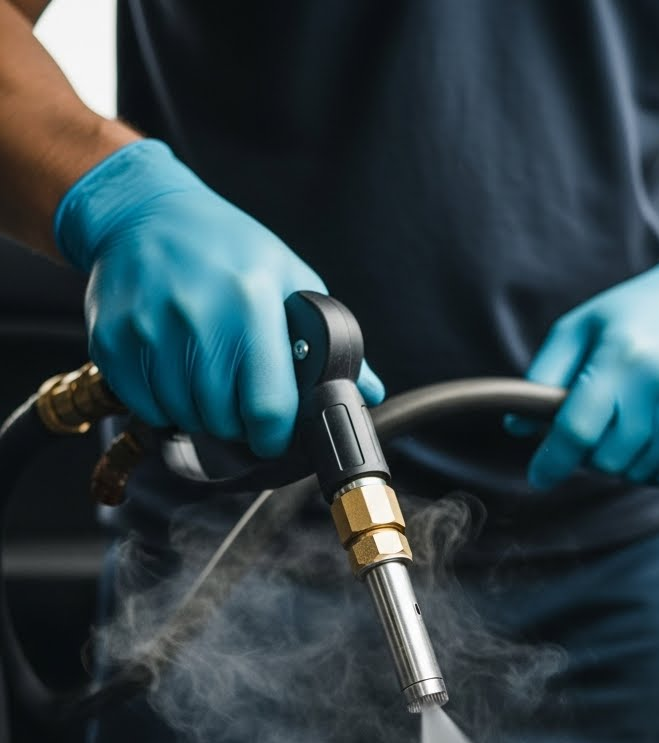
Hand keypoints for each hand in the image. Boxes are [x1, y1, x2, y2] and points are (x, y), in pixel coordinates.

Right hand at [55, 140, 383, 457]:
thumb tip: (366, 392)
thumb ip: (328, 341)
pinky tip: (173, 371)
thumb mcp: (286, 277)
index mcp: (252, 302)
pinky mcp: (112, 341)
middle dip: (237, 421)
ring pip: (185, 416)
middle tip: (238, 397)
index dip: (274, 434)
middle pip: (224, 418)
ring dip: (200, 412)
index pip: (268, 406)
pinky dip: (163, 403)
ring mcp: (148, 330)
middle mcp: (197, 316)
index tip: (273, 434)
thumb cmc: (223, 246)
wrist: (141, 212)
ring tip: (205, 376)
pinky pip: (147, 406)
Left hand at [509, 229, 658, 487]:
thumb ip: (545, 374)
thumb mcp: (581, 326)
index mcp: (621, 354)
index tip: (540, 475)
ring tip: (626, 428)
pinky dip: (656, 466)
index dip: (553, 461)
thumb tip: (517, 425)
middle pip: (610, 457)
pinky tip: (652, 438)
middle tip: (593, 434)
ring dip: (624, 462)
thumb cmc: (638, 311)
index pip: (578, 429)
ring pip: (642, 469)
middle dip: (591, 456)